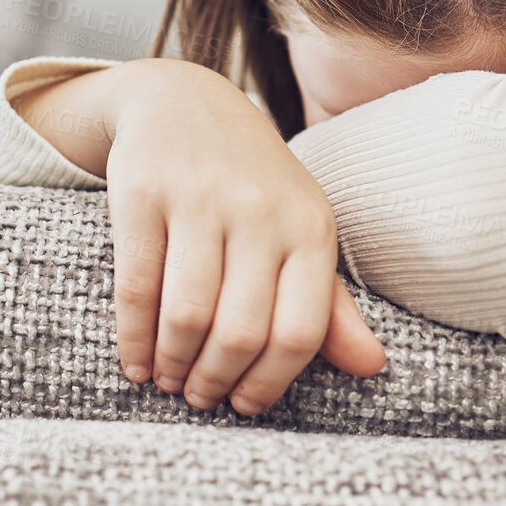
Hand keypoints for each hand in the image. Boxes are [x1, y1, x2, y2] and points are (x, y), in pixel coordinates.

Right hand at [16, 58, 385, 415]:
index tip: (244, 405)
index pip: (300, 331)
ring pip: (186, 315)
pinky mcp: (142, 192)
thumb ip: (330, 303)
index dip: (268, 383)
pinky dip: (133, 338)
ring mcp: (199, 199)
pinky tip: (135, 359)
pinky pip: (137, 286)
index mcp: (310, 227)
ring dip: (172, 364)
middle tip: (198, 397)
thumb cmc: (250, 184)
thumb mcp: (299, 231)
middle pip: (239, 331)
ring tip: (166, 380)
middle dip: (214, 380)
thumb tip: (372, 367)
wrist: (181, 100)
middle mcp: (259, 211)